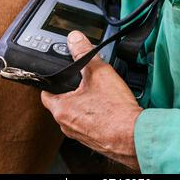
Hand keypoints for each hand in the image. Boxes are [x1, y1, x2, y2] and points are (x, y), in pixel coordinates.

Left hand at [41, 31, 142, 170]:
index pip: (46, 92)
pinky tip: (108, 107)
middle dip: (71, 91)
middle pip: (62, 103)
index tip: (57, 75)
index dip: (51, 81)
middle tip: (83, 81)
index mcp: (61, 109)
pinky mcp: (94, 140)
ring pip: (76, 114)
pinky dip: (95, 114)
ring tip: (99, 94)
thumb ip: (83, 53)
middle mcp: (67, 125)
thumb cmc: (115, 110)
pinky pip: (89, 124)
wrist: (134, 136)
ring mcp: (80, 135)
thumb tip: (74, 38)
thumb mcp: (98, 72)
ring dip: (84, 104)